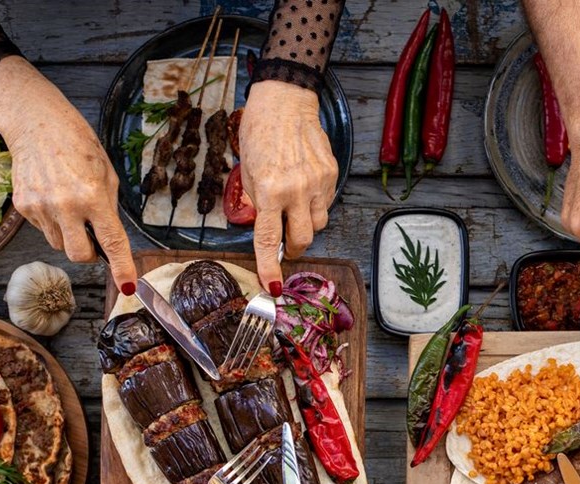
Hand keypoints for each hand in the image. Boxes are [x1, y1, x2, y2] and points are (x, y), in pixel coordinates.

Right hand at [0, 56, 136, 294]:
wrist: (36, 124)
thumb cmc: (78, 144)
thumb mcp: (106, 173)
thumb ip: (108, 208)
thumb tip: (108, 240)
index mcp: (92, 196)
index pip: (111, 242)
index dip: (122, 268)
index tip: (128, 286)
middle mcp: (65, 206)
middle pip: (79, 255)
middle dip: (90, 254)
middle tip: (93, 239)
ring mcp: (40, 207)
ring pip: (60, 244)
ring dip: (70, 235)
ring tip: (69, 205)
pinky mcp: (23, 207)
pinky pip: (44, 229)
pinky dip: (53, 222)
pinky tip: (53, 197)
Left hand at [240, 80, 337, 293]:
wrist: (286, 101)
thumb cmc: (260, 131)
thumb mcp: (247, 169)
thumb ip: (257, 200)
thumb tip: (264, 223)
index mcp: (270, 190)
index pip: (269, 239)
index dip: (270, 267)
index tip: (273, 286)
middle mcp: (297, 190)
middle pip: (303, 239)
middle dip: (294, 249)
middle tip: (287, 247)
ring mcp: (318, 182)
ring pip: (318, 224)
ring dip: (306, 225)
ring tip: (295, 209)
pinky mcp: (332, 174)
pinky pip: (326, 202)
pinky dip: (315, 204)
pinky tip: (305, 188)